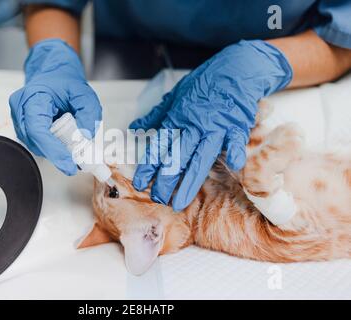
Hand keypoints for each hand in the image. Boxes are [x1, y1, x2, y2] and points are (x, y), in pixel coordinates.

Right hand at [9, 39, 101, 174]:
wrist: (53, 72)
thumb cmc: (65, 80)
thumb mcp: (84, 94)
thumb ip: (89, 114)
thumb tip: (85, 138)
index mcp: (32, 97)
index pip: (38, 130)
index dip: (53, 150)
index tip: (69, 163)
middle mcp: (21, 109)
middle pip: (35, 141)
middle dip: (56, 154)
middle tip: (77, 162)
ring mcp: (20, 119)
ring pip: (36, 145)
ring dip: (54, 150)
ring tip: (72, 150)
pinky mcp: (24, 127)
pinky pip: (37, 142)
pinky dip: (51, 146)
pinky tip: (63, 144)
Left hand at [130, 40, 291, 210]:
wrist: (236, 66)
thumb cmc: (204, 82)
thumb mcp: (175, 94)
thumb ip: (156, 115)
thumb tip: (135, 127)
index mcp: (177, 117)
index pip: (159, 146)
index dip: (148, 165)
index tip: (139, 182)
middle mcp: (194, 125)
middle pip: (177, 157)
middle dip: (165, 180)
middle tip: (157, 198)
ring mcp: (216, 126)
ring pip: (200, 158)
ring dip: (190, 182)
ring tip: (180, 202)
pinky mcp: (237, 124)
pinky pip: (235, 140)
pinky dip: (235, 152)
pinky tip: (234, 166)